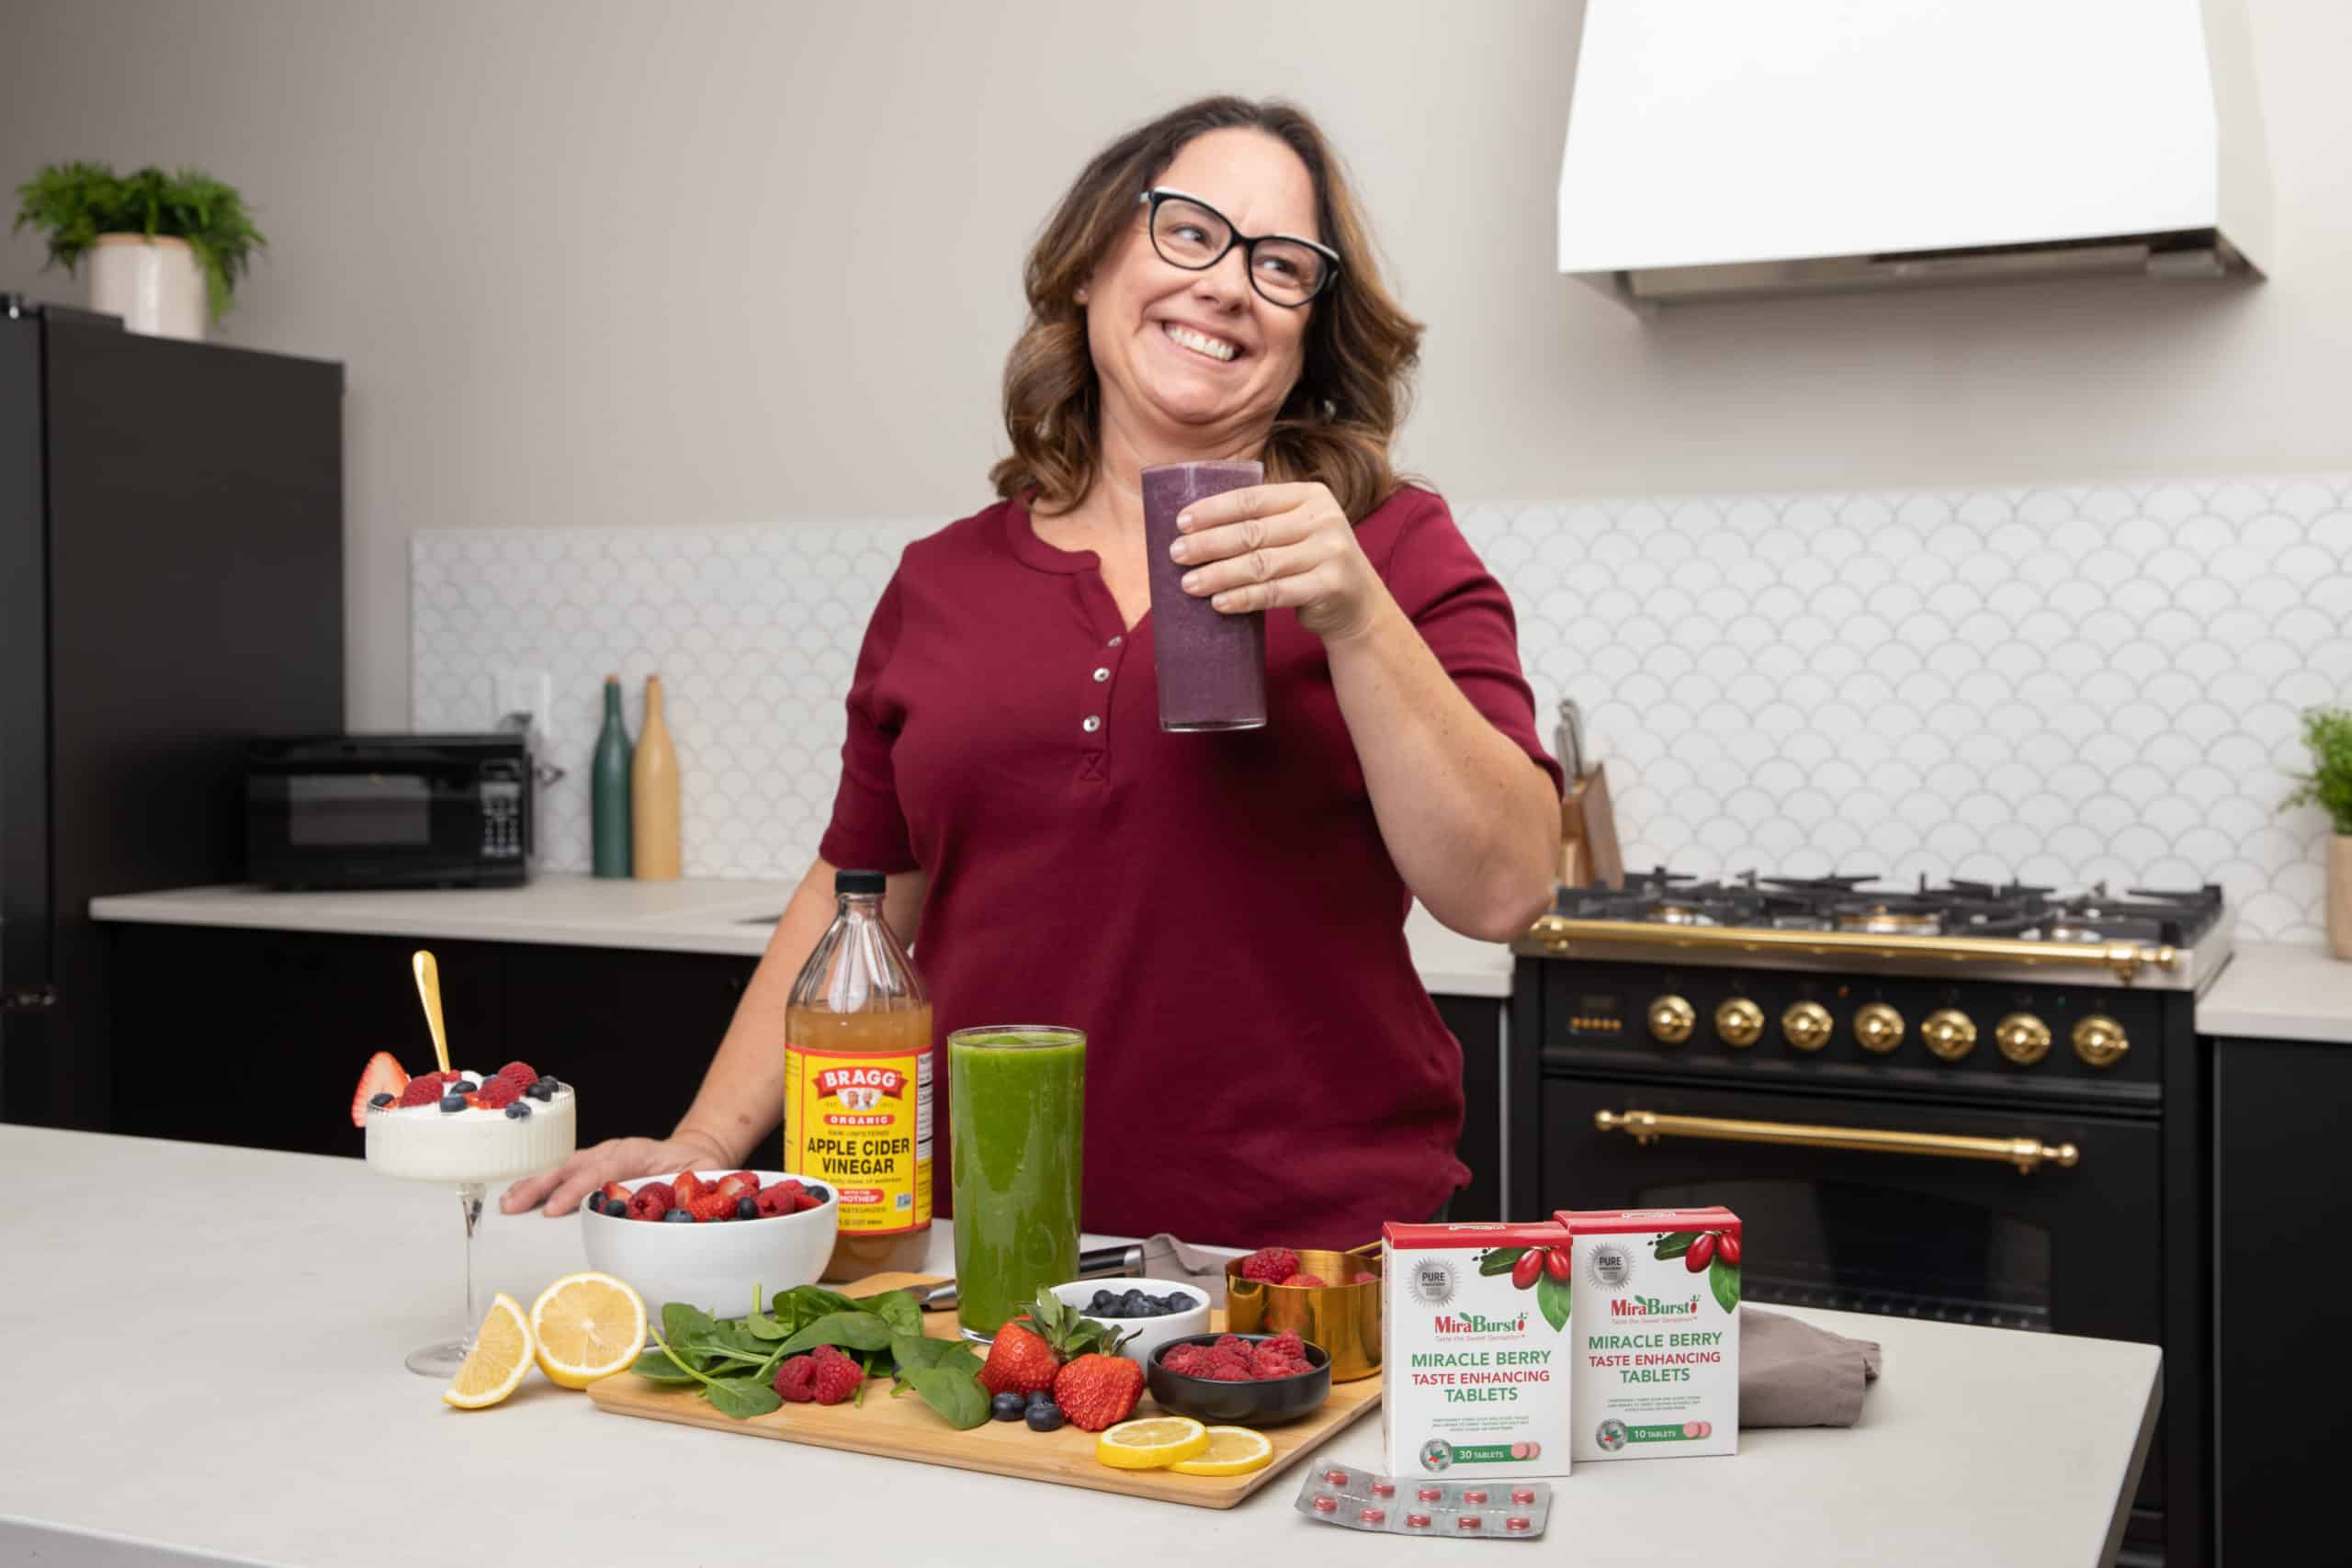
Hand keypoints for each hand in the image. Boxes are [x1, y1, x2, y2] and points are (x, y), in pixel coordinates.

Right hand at [500, 1132, 731, 1217]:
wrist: (694, 1151)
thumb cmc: (698, 1168)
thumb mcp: (705, 1175)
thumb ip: (695, 1189)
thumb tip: (682, 1210)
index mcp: (637, 1153)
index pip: (602, 1169)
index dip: (577, 1189)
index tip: (556, 1209)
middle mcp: (613, 1151)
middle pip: (573, 1166)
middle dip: (543, 1187)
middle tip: (516, 1208)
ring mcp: (600, 1156)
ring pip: (562, 1168)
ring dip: (534, 1185)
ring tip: (508, 1204)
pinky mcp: (592, 1165)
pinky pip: (563, 1174)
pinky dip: (540, 1185)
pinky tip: (518, 1198)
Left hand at [1166, 480, 1389, 641]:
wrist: (1357, 603)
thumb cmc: (1310, 563)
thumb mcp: (1295, 531)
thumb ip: (1261, 522)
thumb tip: (1193, 527)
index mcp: (1310, 495)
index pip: (1252, 499)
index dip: (1214, 510)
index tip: (1181, 522)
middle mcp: (1324, 518)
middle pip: (1253, 532)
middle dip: (1209, 543)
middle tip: (1177, 554)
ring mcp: (1331, 551)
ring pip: (1261, 564)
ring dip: (1219, 574)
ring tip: (1189, 584)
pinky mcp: (1331, 585)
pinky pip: (1276, 592)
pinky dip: (1244, 598)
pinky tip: (1219, 603)